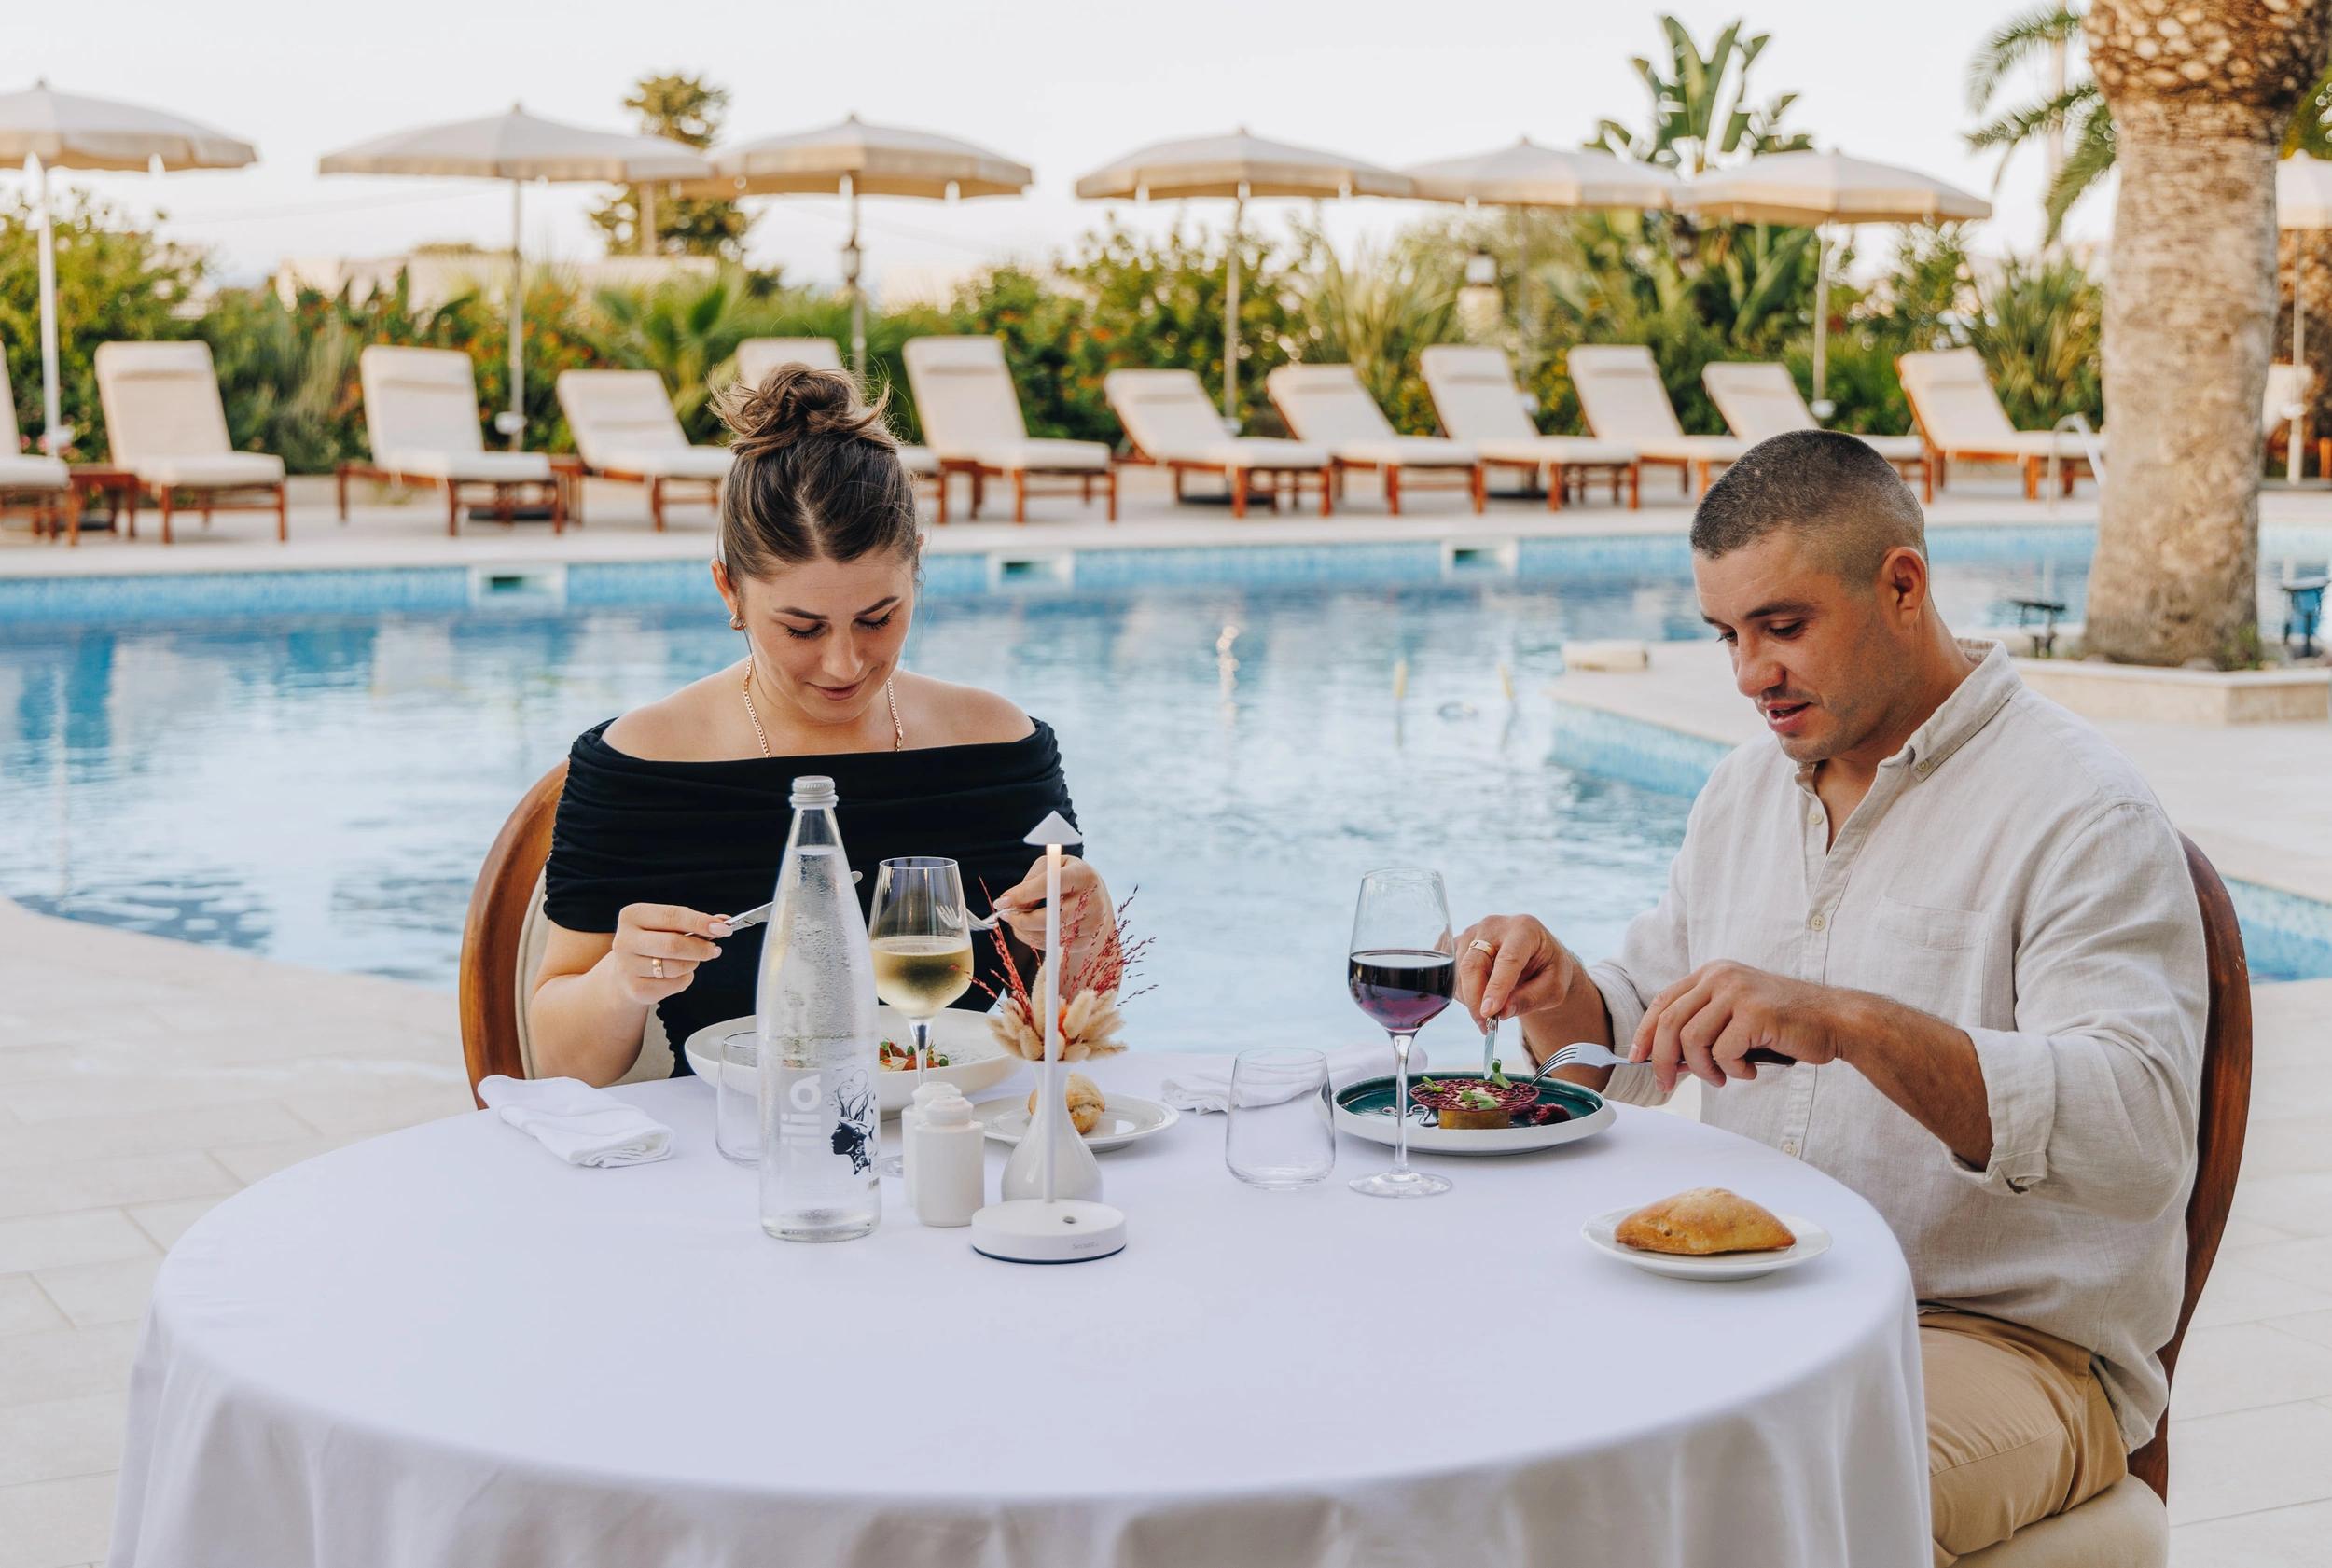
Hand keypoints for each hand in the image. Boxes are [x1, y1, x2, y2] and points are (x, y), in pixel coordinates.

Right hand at [602, 903, 725, 1006]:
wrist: (625, 971)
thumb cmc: (652, 943)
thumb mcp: (666, 926)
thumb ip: (694, 922)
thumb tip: (723, 922)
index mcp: (632, 916)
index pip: (673, 916)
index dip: (701, 922)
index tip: (723, 928)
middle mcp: (624, 940)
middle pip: (673, 945)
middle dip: (700, 948)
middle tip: (714, 949)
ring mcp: (627, 967)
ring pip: (676, 967)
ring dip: (692, 964)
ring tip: (691, 960)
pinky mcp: (635, 989)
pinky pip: (674, 984)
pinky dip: (684, 979)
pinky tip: (677, 974)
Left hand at [993, 855, 1105, 952]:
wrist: (1096, 898)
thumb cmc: (1067, 877)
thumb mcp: (1051, 866)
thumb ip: (1030, 880)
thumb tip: (1010, 903)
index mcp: (1083, 875)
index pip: (1050, 885)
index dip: (1023, 894)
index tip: (1002, 902)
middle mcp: (1092, 899)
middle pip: (1049, 917)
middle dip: (1022, 919)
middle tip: (1007, 915)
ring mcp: (1092, 923)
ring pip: (1049, 934)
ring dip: (1027, 930)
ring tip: (1019, 920)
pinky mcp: (1087, 940)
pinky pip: (1054, 946)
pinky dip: (1038, 939)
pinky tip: (1034, 929)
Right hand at [1454, 915, 1584, 1024]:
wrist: (1538, 955)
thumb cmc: (1548, 969)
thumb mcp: (1553, 988)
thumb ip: (1530, 999)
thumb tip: (1501, 1012)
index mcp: (1525, 929)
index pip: (1508, 959)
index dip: (1497, 987)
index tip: (1489, 1012)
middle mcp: (1494, 925)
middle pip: (1473, 963)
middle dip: (1475, 998)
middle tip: (1485, 1025)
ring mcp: (1472, 931)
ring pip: (1458, 970)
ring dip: (1469, 998)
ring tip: (1488, 1013)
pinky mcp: (1458, 942)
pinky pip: (1451, 971)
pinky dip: (1462, 991)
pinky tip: (1479, 997)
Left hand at [1632, 961, 1849, 1093]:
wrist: (1835, 1019)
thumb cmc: (1785, 1025)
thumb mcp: (1737, 1018)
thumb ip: (1702, 1030)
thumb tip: (1665, 1061)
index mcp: (1713, 973)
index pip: (1664, 1001)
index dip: (1645, 1032)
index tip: (1637, 1058)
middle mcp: (1721, 976)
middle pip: (1670, 1022)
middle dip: (1663, 1059)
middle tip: (1667, 1084)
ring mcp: (1738, 992)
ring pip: (1693, 1041)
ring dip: (1704, 1070)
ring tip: (1724, 1077)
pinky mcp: (1755, 1013)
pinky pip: (1723, 1053)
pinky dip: (1733, 1071)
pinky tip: (1750, 1071)